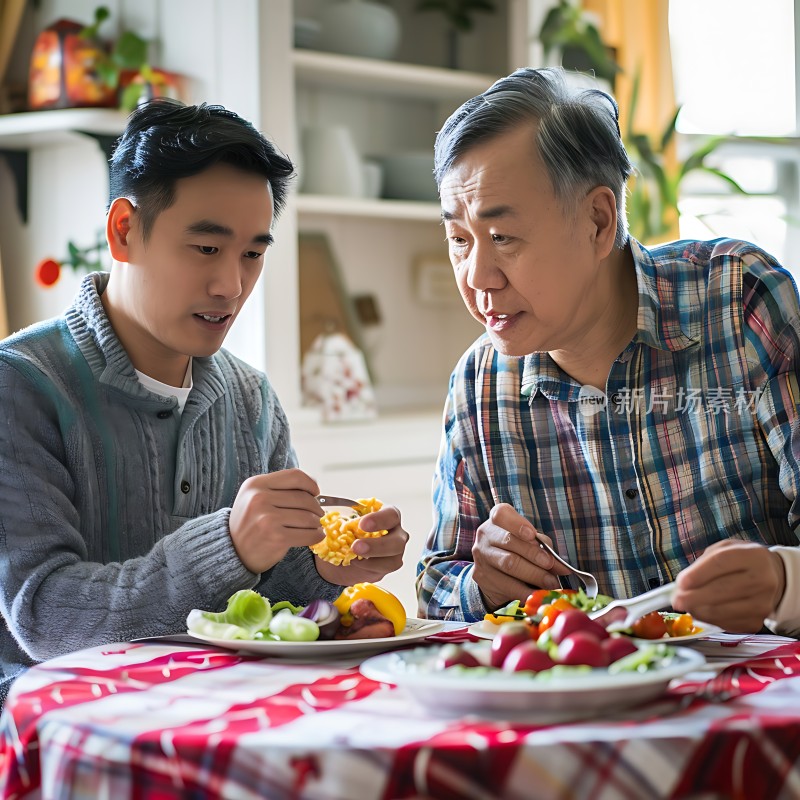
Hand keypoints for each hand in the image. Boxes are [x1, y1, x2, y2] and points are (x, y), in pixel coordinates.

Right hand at [228, 468, 323, 573]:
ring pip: (308, 517)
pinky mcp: (276, 537)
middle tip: (318, 514)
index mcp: (256, 484)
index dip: (310, 484)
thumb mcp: (255, 497)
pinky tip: (315, 536)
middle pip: (304, 498)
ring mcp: (267, 518)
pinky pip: (308, 534)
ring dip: (317, 523)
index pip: (295, 476)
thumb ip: (279, 489)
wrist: (233, 551)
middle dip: (316, 507)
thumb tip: (313, 488)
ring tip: (315, 526)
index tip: (316, 492)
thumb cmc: (250, 523)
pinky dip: (316, 536)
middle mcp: (260, 498)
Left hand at [315, 505, 408, 585]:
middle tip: (356, 546)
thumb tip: (331, 519)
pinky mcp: (388, 566)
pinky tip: (356, 562)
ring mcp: (394, 552)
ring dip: (373, 558)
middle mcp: (396, 533)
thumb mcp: (342, 520)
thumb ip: (343, 518)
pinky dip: (369, 567)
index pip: (391, 515)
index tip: (362, 525)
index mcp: (388, 515)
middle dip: (377, 544)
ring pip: (394, 558)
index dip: (379, 520)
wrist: (340, 552)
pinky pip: (384, 569)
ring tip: (353, 556)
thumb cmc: (347, 531)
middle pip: (398, 540)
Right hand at [472, 503, 570, 611]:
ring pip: (508, 563)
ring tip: (550, 582)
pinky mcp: (481, 576)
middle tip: (551, 564)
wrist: (494, 572)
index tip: (532, 535)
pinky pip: (507, 585)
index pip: (502, 515)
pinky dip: (526, 591)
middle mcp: (485, 534)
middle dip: (533, 554)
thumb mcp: (530, 541)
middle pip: (509, 541)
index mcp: (497, 519)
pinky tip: (538, 594)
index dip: (517, 524)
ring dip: (533, 574)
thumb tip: (561, 566)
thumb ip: (544, 547)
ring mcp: (481, 556)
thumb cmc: (518, 549)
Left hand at [672, 540, 786, 632]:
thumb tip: (682, 585)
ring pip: (721, 610)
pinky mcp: (756, 622)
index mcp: (752, 556)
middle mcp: (762, 580)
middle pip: (721, 590)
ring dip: (697, 610)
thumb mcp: (723, 550)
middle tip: (676, 600)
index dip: (698, 574)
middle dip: (693, 597)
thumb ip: (702, 564)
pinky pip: (725, 624)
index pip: (721, 563)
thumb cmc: (740, 562)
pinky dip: (707, 619)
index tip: (680, 583)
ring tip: (686, 604)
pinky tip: (702, 611)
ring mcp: (762, 604)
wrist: (772, 578)